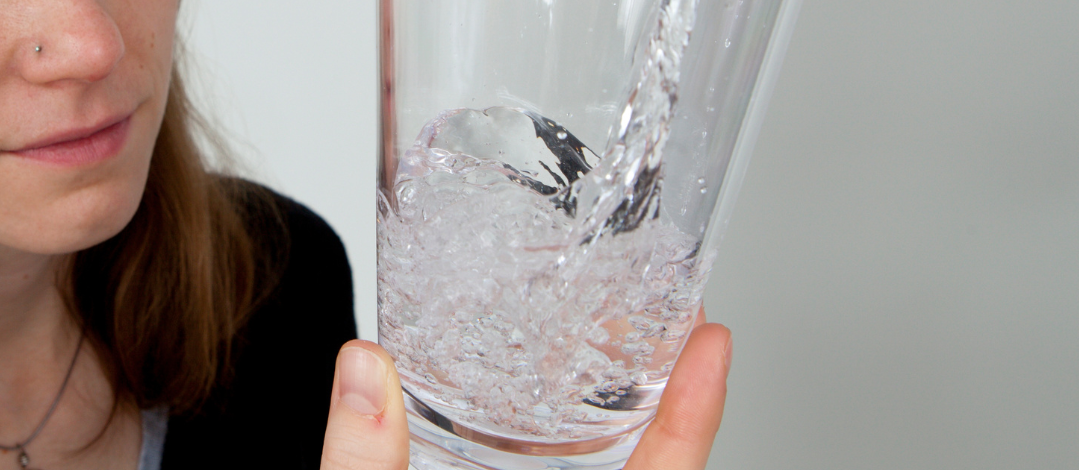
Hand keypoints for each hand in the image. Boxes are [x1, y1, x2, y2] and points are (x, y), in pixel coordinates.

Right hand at [320, 310, 731, 469]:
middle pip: (645, 464)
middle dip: (656, 389)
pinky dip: (562, 446)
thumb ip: (366, 463)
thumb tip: (363, 371)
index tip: (715, 340)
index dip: (697, 409)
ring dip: (610, 415)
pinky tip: (533, 412)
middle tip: (666, 317)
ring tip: (610, 347)